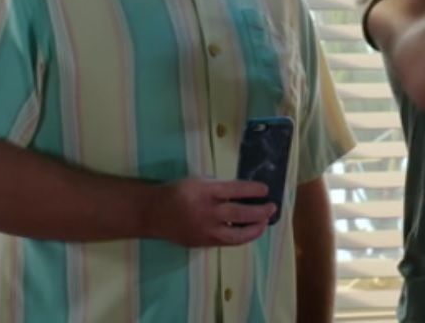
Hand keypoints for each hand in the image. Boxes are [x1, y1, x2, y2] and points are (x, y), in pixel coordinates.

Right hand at [146, 178, 276, 247]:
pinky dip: (241, 237)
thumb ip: (219, 186)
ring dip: (255, 229)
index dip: (253, 190)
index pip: (236, 190)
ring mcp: (205, 230)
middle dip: (260, 211)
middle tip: (272, 207)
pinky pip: (227, 242)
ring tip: (265, 223)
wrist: (153, 213)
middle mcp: (207, 212)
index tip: (266, 189)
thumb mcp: (198, 181)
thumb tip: (243, 191)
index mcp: (205, 192)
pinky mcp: (203, 242)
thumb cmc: (177, 192)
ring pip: (236, 235)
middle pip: (240, 214)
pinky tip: (249, 232)